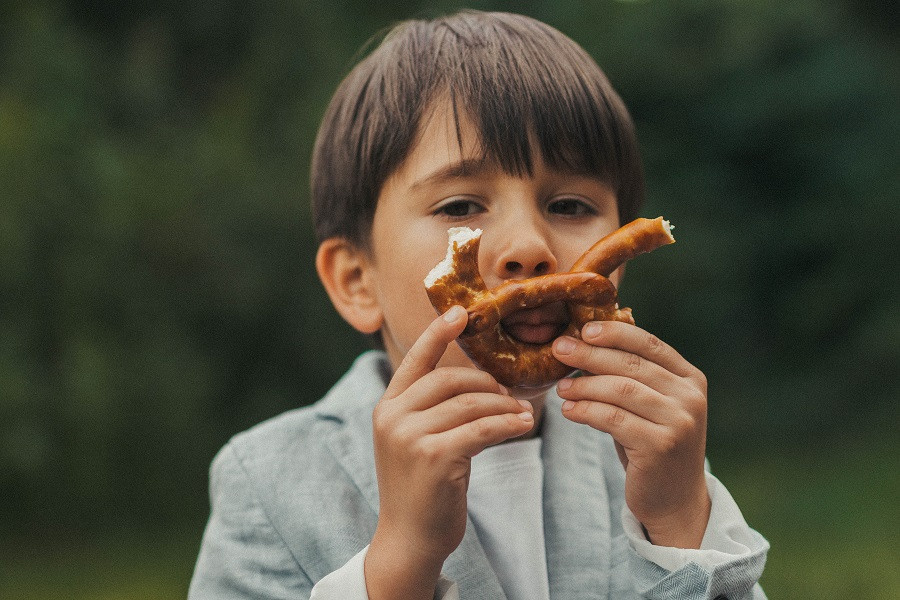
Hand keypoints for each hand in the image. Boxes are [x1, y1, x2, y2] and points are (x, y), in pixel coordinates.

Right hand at [365, 305, 534, 599]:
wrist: (409, 539)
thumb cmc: (422, 489)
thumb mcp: (418, 441)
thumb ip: (434, 410)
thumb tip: (480, 382)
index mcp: (387, 407)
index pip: (415, 360)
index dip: (438, 332)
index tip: (461, 312)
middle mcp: (393, 416)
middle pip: (451, 379)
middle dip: (487, 383)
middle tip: (511, 395)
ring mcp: (410, 436)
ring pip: (470, 402)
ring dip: (503, 405)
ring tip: (524, 414)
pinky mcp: (433, 456)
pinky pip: (481, 428)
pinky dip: (507, 423)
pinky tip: (522, 424)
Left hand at [553, 320, 710, 548]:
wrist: (674, 501)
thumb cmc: (652, 444)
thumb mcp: (649, 405)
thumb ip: (632, 376)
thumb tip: (584, 341)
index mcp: (690, 378)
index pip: (650, 344)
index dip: (615, 333)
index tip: (584, 328)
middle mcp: (690, 397)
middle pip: (632, 365)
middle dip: (591, 354)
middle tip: (559, 349)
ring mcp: (679, 422)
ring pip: (621, 390)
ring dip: (584, 385)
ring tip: (561, 388)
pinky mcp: (660, 446)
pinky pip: (613, 419)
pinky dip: (586, 411)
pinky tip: (569, 411)